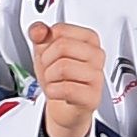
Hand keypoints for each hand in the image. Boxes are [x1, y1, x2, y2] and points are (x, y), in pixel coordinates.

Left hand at [26, 19, 107, 136]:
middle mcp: (97, 55)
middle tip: (50, 69)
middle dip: (47, 60)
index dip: (47, 43)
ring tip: (55, 82)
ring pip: (63, 67)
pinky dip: (54, 91)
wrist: (65, 106)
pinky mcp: (93, 96)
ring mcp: (97, 76)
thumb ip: (40, 35)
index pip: (60, 30)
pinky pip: (67, 89)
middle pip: (62, 46)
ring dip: (49, 77)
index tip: (50, 52)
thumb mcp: (45, 51)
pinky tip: (58, 92)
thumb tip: (39, 30)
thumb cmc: (59, 77)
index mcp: (89, 39)